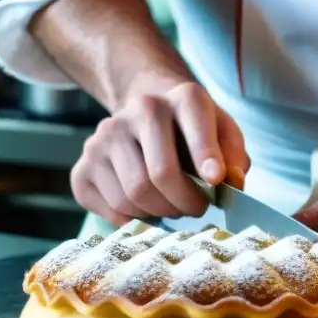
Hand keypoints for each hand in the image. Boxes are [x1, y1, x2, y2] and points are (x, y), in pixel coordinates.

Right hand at [71, 82, 250, 224]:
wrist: (148, 115)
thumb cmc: (193, 133)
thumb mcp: (223, 134)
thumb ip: (233, 156)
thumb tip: (230, 182)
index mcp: (183, 97)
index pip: (194, 127)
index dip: (205, 157)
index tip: (215, 181)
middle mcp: (140, 109)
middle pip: (159, 174)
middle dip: (185, 203)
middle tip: (197, 209)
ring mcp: (104, 137)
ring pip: (133, 195)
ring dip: (160, 213)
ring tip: (172, 206)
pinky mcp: (83, 165)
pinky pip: (111, 209)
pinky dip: (133, 220)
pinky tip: (145, 207)